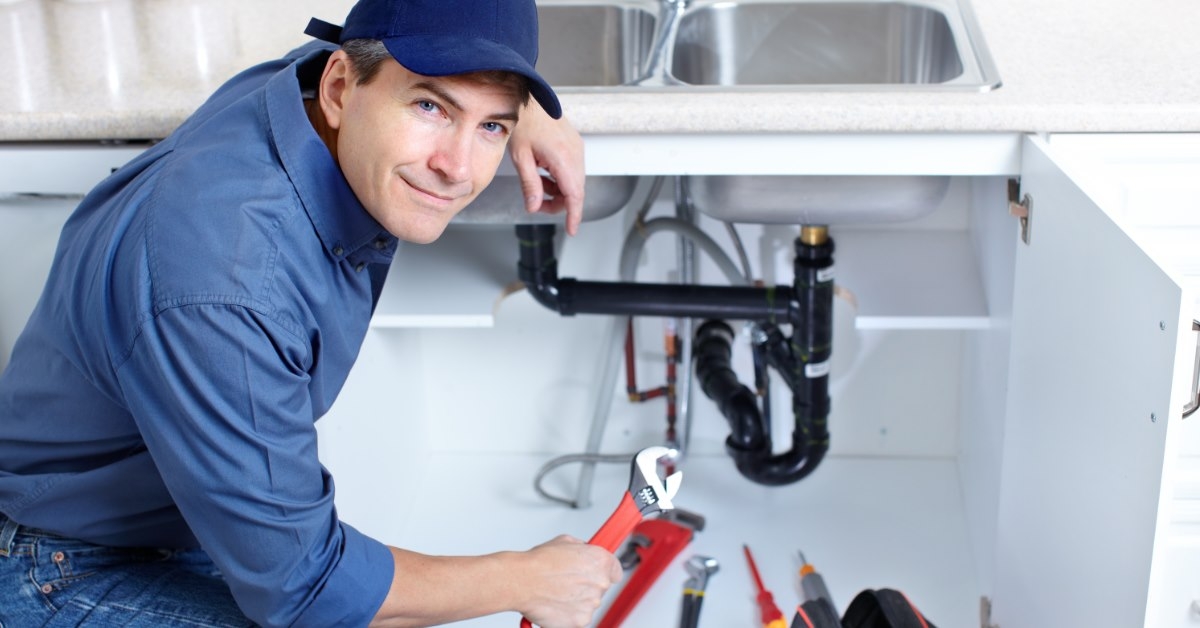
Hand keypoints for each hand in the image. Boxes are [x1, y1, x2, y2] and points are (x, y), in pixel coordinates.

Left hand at [508, 102, 585, 235]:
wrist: (530, 98)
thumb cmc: (524, 122)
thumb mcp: (521, 158)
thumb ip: (530, 185)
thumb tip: (534, 206)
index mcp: (563, 158)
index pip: (574, 195)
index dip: (573, 215)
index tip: (572, 229)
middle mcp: (576, 154)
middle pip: (575, 191)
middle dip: (558, 203)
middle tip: (536, 204)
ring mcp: (577, 148)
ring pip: (574, 181)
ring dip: (557, 190)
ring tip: (536, 183)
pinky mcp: (574, 145)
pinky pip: (572, 170)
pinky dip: (559, 178)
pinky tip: (543, 172)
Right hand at [517, 535, 622, 627]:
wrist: (522, 581)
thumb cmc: (539, 562)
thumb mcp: (565, 542)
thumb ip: (582, 548)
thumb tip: (584, 552)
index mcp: (600, 561)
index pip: (616, 570)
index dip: (604, 571)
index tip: (596, 573)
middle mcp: (600, 583)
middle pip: (600, 587)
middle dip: (586, 585)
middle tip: (567, 581)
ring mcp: (591, 604)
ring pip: (588, 604)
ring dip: (576, 600)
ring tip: (557, 592)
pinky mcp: (580, 621)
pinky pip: (578, 618)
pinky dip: (568, 614)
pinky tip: (555, 603)